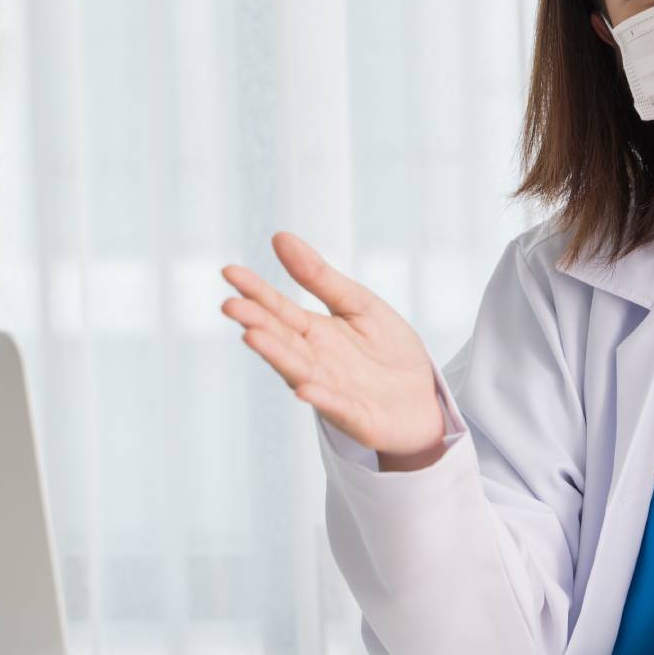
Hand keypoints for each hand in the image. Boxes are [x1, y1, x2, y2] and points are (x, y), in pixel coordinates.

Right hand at [220, 232, 444, 464]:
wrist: (424, 401)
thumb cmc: (388, 353)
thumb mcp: (358, 304)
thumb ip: (319, 277)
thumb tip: (279, 237)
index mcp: (314, 333)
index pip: (278, 309)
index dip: (254, 291)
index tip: (229, 272)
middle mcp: (315, 362)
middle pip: (282, 339)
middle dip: (257, 323)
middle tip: (230, 305)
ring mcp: (333, 390)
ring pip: (300, 372)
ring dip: (277, 356)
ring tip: (252, 336)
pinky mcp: (358, 417)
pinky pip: (338, 407)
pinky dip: (321, 398)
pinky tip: (304, 389)